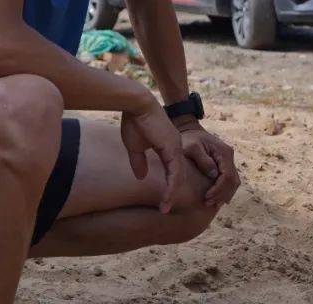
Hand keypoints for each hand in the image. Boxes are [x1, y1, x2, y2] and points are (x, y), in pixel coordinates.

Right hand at [120, 96, 186, 213]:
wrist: (136, 104)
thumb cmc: (134, 121)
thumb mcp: (134, 147)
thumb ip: (138, 162)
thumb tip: (141, 177)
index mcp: (168, 147)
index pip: (171, 170)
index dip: (168, 185)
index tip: (162, 199)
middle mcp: (175, 148)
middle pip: (178, 175)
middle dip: (172, 193)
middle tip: (166, 208)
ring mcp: (176, 148)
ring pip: (178, 176)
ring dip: (171, 193)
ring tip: (165, 208)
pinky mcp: (172, 147)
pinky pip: (174, 171)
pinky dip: (171, 185)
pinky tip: (167, 197)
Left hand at [177, 119, 240, 207]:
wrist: (190, 131)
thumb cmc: (188, 139)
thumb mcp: (192, 147)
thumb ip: (203, 160)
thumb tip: (213, 175)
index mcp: (224, 152)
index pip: (227, 176)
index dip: (218, 189)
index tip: (206, 197)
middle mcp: (230, 156)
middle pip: (233, 181)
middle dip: (222, 194)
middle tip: (208, 203)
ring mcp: (229, 160)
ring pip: (234, 182)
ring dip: (225, 194)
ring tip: (213, 203)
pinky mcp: (225, 163)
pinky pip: (230, 180)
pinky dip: (225, 190)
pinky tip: (217, 198)